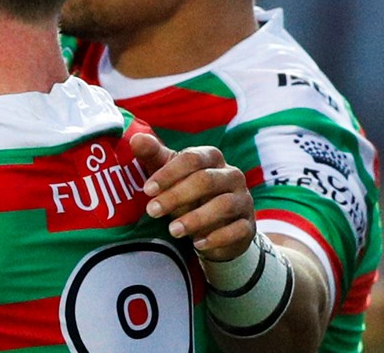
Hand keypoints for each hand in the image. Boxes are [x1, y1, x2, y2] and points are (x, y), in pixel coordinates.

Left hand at [130, 133, 254, 260]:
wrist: (215, 227)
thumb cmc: (187, 193)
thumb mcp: (169, 174)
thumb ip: (153, 156)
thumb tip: (136, 139)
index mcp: (212, 158)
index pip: (192, 158)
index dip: (169, 172)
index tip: (147, 189)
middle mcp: (232, 176)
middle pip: (206, 180)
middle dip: (176, 196)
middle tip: (152, 211)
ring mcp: (243, 200)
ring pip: (223, 205)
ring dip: (196, 219)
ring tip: (172, 230)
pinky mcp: (248, 225)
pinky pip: (237, 230)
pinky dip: (216, 237)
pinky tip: (197, 244)